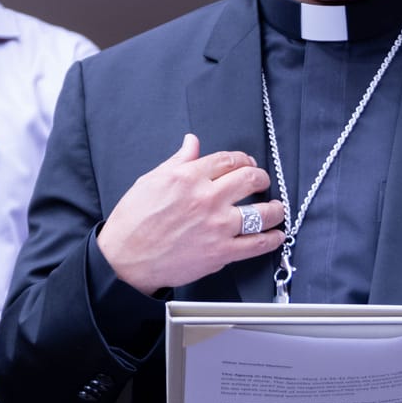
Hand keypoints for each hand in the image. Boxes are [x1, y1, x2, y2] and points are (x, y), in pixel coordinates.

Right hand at [96, 134, 285, 293]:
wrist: (125, 260)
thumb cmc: (132, 222)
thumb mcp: (150, 181)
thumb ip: (177, 161)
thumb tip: (192, 142)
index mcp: (188, 177)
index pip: (228, 160)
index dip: (243, 159)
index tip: (247, 163)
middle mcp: (206, 198)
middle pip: (250, 179)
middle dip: (261, 178)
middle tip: (263, 181)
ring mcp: (217, 226)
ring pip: (261, 212)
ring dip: (275, 208)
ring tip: (277, 208)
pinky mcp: (221, 252)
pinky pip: (257, 244)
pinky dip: (272, 239)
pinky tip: (276, 235)